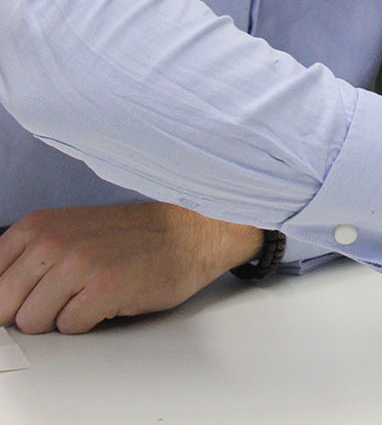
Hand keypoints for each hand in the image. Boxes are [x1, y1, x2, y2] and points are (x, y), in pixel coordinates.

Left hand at [0, 202, 260, 334]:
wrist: (191, 230)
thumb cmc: (131, 238)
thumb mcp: (67, 233)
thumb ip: (27, 260)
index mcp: (36, 226)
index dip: (9, 298)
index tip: (31, 297)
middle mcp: (51, 241)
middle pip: (4, 307)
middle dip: (31, 311)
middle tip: (65, 298)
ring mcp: (78, 263)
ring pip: (33, 322)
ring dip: (60, 318)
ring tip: (89, 296)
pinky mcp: (105, 287)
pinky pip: (69, 327)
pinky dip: (87, 322)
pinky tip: (108, 300)